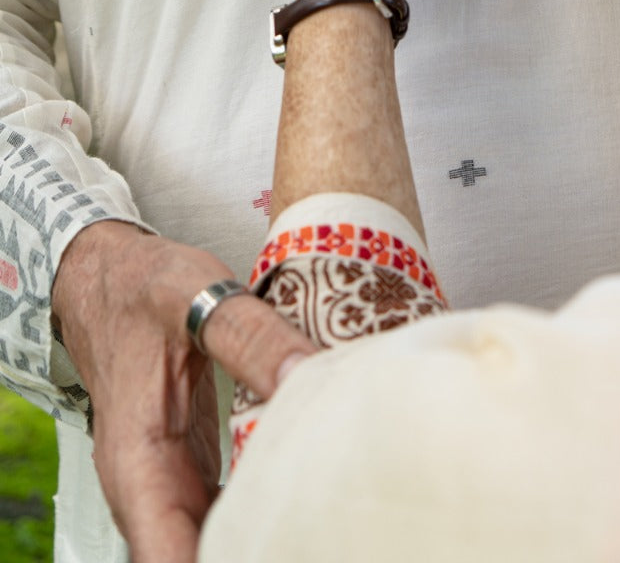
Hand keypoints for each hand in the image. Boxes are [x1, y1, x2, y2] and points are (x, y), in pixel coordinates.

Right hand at [51, 220, 315, 562]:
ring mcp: (167, 482)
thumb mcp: (197, 295)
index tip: (271, 546)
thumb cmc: (142, 286)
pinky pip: (222, 512)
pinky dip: (258, 511)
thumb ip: (251, 336)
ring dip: (258, 536)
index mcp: (138, 460)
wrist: (107, 277)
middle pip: (191, 557)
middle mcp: (146, 486)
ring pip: (210, 540)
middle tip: (316, 534)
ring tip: (319, 523)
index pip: (165, 556)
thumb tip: (307, 375)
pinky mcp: (189, 470)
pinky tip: (303, 495)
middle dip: (252, 548)